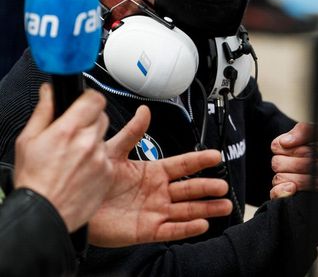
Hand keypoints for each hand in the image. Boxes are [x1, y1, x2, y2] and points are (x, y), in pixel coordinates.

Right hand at [14, 84, 112, 231]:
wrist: (44, 214)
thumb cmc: (33, 181)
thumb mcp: (27, 141)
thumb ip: (43, 111)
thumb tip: (49, 91)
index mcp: (68, 130)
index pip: (95, 99)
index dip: (89, 99)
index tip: (83, 103)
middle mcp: (88, 142)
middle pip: (101, 116)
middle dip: (89, 120)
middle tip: (73, 134)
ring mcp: (101, 158)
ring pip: (104, 138)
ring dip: (93, 142)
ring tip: (73, 158)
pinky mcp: (109, 173)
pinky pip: (108, 158)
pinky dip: (97, 161)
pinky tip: (80, 170)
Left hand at [88, 106, 232, 246]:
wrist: (70, 206)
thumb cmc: (91, 179)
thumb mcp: (112, 152)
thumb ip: (132, 133)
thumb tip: (144, 112)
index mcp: (152, 172)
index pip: (182, 164)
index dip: (199, 160)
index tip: (215, 156)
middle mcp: (157, 192)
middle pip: (189, 188)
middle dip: (208, 187)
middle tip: (223, 185)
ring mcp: (154, 211)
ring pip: (186, 210)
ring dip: (206, 208)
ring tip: (223, 206)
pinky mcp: (147, 230)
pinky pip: (171, 230)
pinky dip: (187, 228)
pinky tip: (202, 224)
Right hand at [270, 122, 317, 198]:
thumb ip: (309, 131)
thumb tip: (297, 138)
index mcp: (287, 148)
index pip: (277, 146)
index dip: (295, 148)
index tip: (312, 151)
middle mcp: (282, 164)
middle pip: (278, 162)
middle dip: (302, 164)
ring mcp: (282, 180)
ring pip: (280, 178)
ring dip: (302, 180)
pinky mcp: (285, 197)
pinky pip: (275, 194)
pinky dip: (282, 191)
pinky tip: (294, 189)